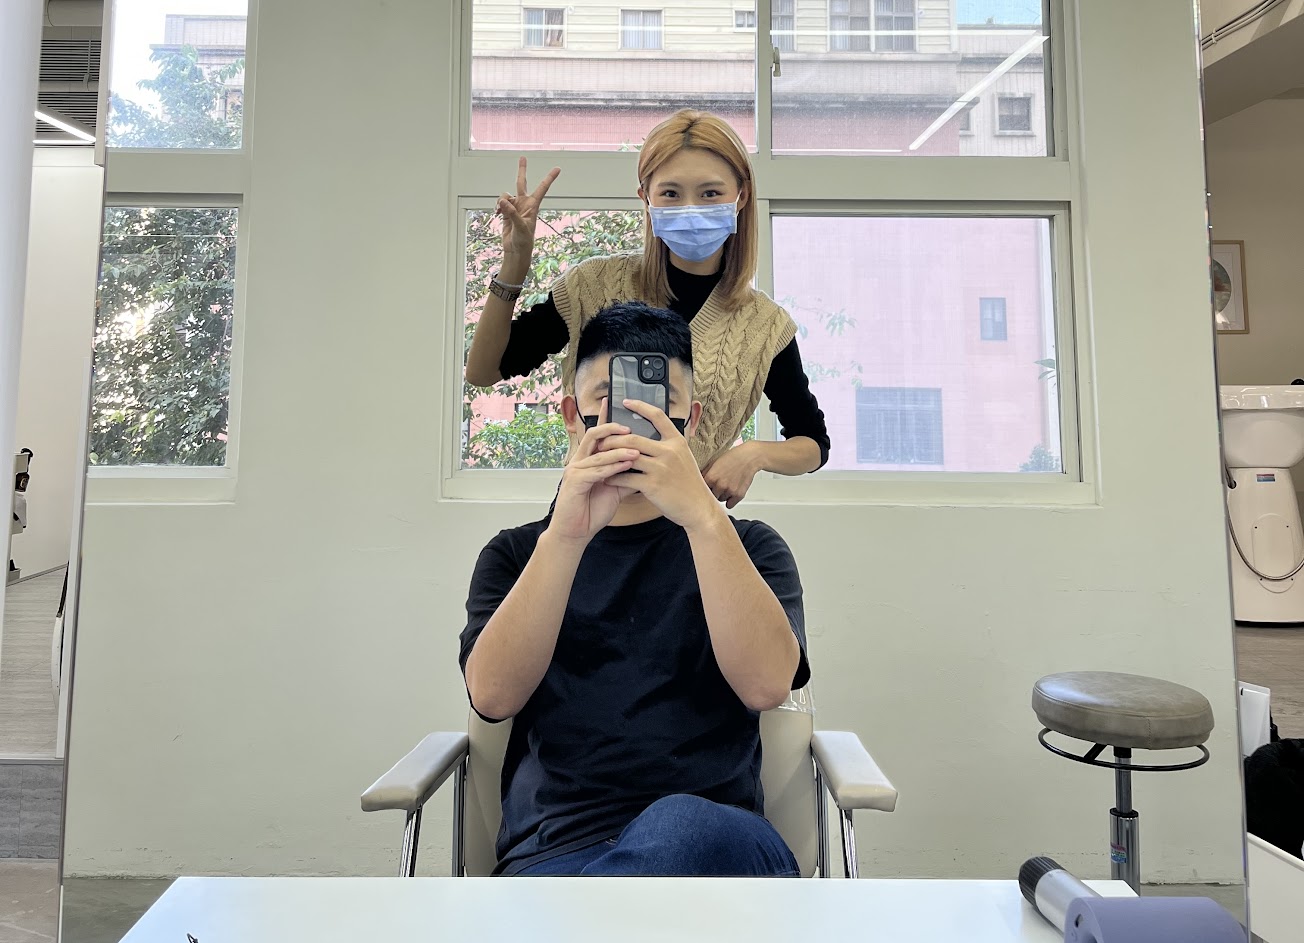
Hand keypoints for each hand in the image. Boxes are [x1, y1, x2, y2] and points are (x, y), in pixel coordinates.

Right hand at [496, 157, 559, 260]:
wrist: (515, 250)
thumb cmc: (523, 240)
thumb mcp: (520, 227)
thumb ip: (512, 213)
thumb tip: (504, 201)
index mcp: (533, 206)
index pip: (542, 188)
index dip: (549, 178)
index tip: (557, 168)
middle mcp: (524, 204)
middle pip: (521, 183)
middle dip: (522, 170)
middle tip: (523, 157)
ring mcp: (515, 207)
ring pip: (506, 195)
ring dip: (502, 200)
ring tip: (500, 210)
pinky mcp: (506, 212)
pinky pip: (500, 202)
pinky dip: (498, 206)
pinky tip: (497, 212)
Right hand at [548, 399, 636, 544]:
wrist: (576, 532)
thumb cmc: (592, 511)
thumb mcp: (614, 490)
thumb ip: (626, 476)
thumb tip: (645, 467)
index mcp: (588, 460)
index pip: (598, 435)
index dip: (605, 418)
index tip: (615, 403)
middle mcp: (579, 461)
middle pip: (593, 435)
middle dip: (611, 428)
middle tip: (630, 428)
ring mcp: (575, 470)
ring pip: (598, 453)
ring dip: (618, 451)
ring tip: (637, 450)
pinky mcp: (574, 482)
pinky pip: (596, 471)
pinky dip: (611, 467)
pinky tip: (625, 465)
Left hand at [604, 400, 722, 532]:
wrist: (698, 507)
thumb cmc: (688, 483)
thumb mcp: (683, 457)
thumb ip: (668, 446)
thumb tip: (647, 437)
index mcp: (677, 441)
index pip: (657, 416)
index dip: (640, 406)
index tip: (626, 402)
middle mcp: (669, 451)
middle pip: (633, 437)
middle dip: (613, 438)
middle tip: (602, 440)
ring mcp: (660, 468)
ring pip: (627, 455)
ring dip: (609, 456)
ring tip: (599, 457)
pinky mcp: (652, 485)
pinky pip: (626, 477)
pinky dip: (614, 476)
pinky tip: (607, 477)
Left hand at [702, 442, 761, 509]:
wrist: (749, 457)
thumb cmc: (732, 457)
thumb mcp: (714, 462)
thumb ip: (705, 474)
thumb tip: (696, 482)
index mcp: (711, 477)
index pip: (700, 490)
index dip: (702, 488)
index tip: (705, 487)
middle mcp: (719, 486)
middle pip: (710, 496)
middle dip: (713, 492)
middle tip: (717, 485)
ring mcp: (729, 491)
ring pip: (720, 500)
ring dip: (722, 496)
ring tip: (727, 485)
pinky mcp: (738, 495)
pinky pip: (729, 505)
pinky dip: (730, 501)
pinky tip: (731, 492)